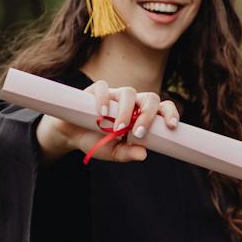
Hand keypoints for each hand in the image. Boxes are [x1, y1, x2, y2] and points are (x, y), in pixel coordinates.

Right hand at [36, 80, 180, 161]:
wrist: (71, 135)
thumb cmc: (96, 141)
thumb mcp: (112, 152)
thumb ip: (127, 153)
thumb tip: (143, 154)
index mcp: (141, 114)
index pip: (162, 107)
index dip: (170, 113)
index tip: (171, 126)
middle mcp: (131, 102)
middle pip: (150, 98)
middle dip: (148, 115)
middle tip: (139, 133)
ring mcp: (114, 95)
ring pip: (129, 93)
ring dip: (126, 111)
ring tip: (118, 129)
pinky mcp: (95, 91)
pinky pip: (102, 87)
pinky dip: (103, 99)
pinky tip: (101, 114)